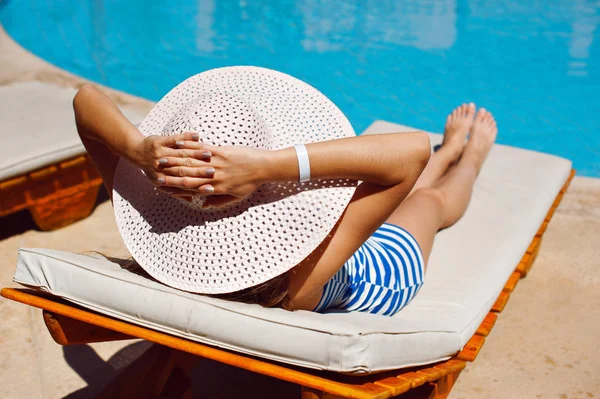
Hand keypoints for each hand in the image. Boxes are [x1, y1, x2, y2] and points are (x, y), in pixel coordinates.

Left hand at [133, 132, 211, 198]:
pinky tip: (197, 136)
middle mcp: (160, 169)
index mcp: (163, 181)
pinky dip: (186, 138)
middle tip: (214, 171)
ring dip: (196, 153)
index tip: (212, 187)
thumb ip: (177, 192)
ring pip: (180, 154)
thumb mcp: (161, 182)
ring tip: (209, 154)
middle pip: (183, 170)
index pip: (182, 185)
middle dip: (200, 171)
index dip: (197, 186)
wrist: (137, 152)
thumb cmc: (153, 169)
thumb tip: (192, 200)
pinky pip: (174, 139)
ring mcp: (158, 155)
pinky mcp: (158, 143)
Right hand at [145, 137, 270, 206]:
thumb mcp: (236, 197)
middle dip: (170, 174)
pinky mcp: (221, 151)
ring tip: (161, 158)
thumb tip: (204, 204)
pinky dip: (189, 146)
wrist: (264, 167)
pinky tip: (178, 144)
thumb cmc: (252, 182)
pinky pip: (202, 149)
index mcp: (216, 188)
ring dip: (175, 160)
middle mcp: (214, 177)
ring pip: (192, 162)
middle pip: (187, 176)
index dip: (175, 188)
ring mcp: (216, 163)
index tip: (163, 187)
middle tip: (155, 172)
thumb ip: (219, 201)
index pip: (191, 189)